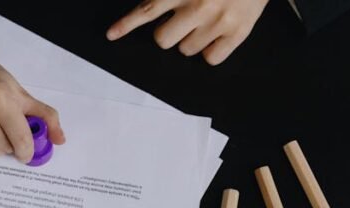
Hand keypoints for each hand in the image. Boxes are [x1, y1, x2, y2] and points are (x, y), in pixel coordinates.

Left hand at [106, 0, 268, 65]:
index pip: (147, 10)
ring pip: (186, 50)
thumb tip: (155, 6)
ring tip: (206, 21)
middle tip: (184, 19)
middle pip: (163, 40)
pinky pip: (211, 58)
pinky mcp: (238, 32)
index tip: (111, 34)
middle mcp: (199, 6)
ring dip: (191, 39)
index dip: (127, 24)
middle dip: (170, 31)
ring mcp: (219, 21)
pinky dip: (211, 50)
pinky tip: (218, 33)